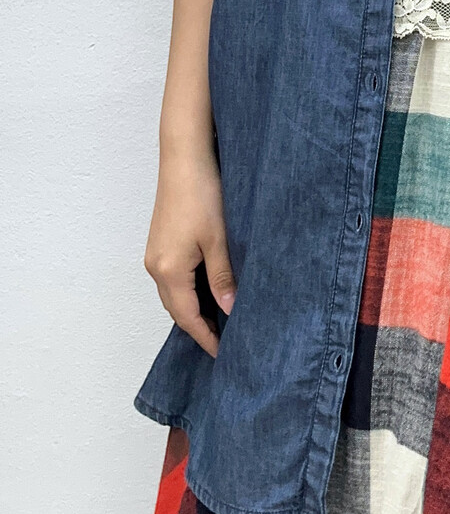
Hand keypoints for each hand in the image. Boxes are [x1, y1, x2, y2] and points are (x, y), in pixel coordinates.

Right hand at [143, 147, 235, 357]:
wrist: (184, 158)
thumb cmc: (202, 193)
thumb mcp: (219, 239)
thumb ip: (223, 278)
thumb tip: (230, 311)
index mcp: (168, 270)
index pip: (187, 317)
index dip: (205, 337)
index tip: (223, 355)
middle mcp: (155, 267)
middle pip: (177, 310)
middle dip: (199, 328)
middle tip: (226, 343)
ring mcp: (155, 255)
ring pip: (174, 295)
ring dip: (194, 310)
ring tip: (221, 321)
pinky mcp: (160, 243)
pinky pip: (173, 279)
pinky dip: (189, 291)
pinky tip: (208, 291)